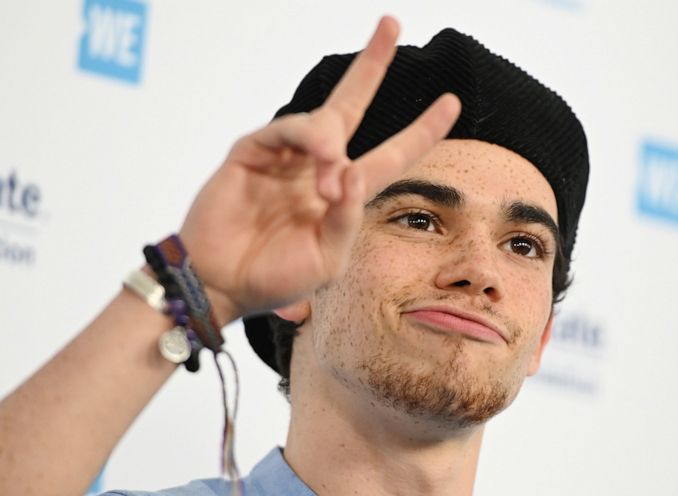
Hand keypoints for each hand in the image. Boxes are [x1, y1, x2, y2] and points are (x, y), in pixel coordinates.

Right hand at [177, 16, 460, 324]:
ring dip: (332, 146)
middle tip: (392, 24)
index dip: (421, 130)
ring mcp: (285, 157)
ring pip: (322, 123)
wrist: (223, 285)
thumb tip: (354, 172)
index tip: (451, 102)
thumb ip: (348, 218)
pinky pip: (285, 132)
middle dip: (372, 65)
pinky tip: (320, 161)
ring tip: (330, 180)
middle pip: (351, 104)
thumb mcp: (329, 258)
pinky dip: (308, 141)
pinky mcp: (252, 153)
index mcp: (344, 192)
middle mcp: (318, 166)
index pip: (391, 154)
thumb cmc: (277, 276)